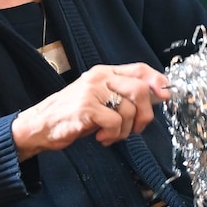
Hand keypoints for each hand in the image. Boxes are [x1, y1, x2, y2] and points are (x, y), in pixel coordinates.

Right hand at [12, 62, 169, 157]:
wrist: (40, 125)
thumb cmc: (74, 114)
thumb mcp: (100, 99)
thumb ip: (124, 95)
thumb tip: (158, 96)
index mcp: (105, 72)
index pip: (139, 69)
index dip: (157, 81)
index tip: (166, 95)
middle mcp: (100, 77)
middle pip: (140, 89)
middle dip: (145, 114)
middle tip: (136, 128)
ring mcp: (92, 91)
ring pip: (129, 109)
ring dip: (125, 130)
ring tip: (111, 135)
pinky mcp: (85, 108)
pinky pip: (115, 123)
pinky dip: (113, 135)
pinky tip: (101, 137)